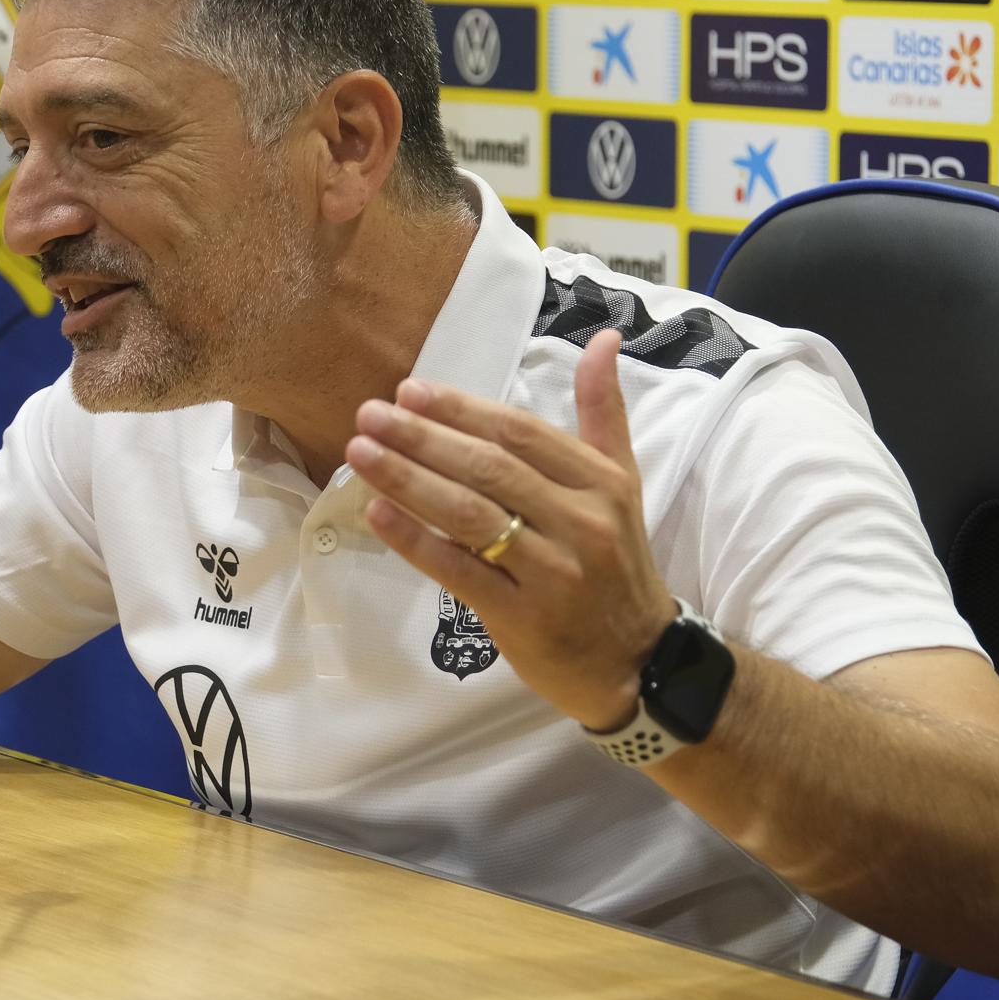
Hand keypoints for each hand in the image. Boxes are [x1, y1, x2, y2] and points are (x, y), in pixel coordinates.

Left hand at [346, 330, 675, 730]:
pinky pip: (460, 570)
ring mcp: (553, 572)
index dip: (461, 409)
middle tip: (368, 414)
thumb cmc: (617, 563)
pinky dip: (416, 540)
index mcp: (600, 483)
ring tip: (360, 452)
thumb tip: (602, 338)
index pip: (520, 434)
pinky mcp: (524, 617)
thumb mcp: (621, 483)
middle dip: (422, 437)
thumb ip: (603, 412)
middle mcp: (580, 522)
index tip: (409, 390)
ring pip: (469, 514)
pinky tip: (377, 513)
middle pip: (488, 468)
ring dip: (408, 479)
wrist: (639, 661)